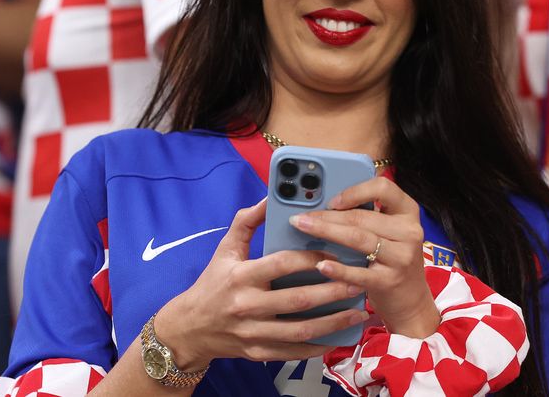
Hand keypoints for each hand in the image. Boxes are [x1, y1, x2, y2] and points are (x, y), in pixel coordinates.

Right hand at [154, 199, 368, 368]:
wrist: (189, 328)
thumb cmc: (212, 283)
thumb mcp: (225, 249)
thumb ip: (248, 221)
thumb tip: (270, 196)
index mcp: (240, 276)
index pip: (281, 264)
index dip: (309, 257)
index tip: (333, 251)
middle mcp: (247, 306)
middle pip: (298, 299)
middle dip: (332, 290)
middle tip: (358, 280)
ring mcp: (253, 332)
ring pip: (302, 330)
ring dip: (335, 321)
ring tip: (359, 311)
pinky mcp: (258, 352)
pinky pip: (295, 351)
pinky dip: (320, 346)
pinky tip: (340, 336)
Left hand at [292, 177, 440, 338]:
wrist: (411, 301)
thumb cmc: (392, 260)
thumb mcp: (389, 232)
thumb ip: (368, 216)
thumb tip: (326, 205)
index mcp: (407, 212)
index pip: (384, 188)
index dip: (355, 191)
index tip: (332, 200)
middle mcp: (409, 231)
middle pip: (362, 217)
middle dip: (327, 215)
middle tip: (301, 216)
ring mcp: (402, 257)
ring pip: (359, 239)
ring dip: (327, 231)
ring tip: (303, 228)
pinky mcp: (390, 281)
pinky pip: (359, 273)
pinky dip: (338, 269)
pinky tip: (320, 265)